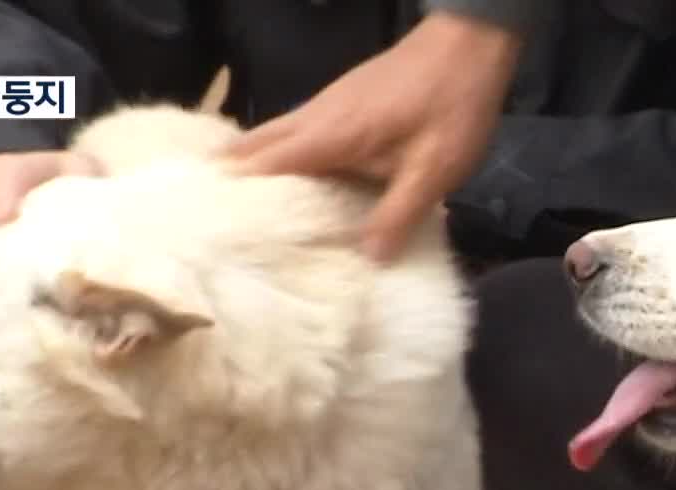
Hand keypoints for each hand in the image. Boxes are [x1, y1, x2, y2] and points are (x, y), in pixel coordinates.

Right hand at [218, 10, 521, 261]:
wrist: (469, 44)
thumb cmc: (452, 106)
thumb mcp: (434, 169)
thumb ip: (398, 213)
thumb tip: (367, 259)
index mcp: (331, 134)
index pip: (266, 164)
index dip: (237, 194)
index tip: (210, 226)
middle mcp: (317, 116)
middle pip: (258, 146)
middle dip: (230, 178)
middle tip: (206, 219)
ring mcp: (327, 105)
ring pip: (274, 137)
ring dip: (252, 166)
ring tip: (232, 207)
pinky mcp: (342, 103)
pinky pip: (296, 133)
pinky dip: (278, 154)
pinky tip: (285, 181)